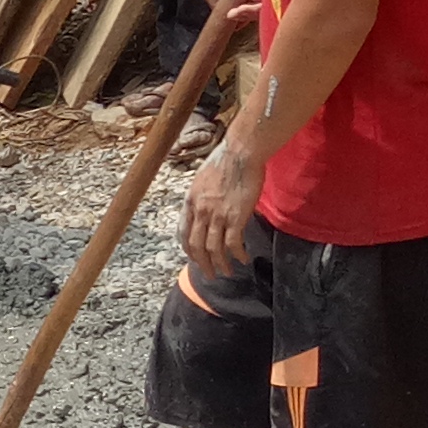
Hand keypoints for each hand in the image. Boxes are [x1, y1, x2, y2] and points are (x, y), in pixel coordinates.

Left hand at [181, 128, 261, 275]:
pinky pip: (233, 243)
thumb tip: (206, 206)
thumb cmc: (225, 160)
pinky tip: (244, 259)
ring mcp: (217, 215)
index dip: (188, 249)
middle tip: (210, 274)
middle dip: (202, 264)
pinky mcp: (235, 217)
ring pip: (214, 249)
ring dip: (220, 264)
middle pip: (196, 246)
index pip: (183, 233)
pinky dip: (238, 254)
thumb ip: (202, 196)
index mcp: (191, 202)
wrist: (240, 152)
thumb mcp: (203, 179)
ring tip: (227, 272)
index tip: (194, 258)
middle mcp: (201, 211)